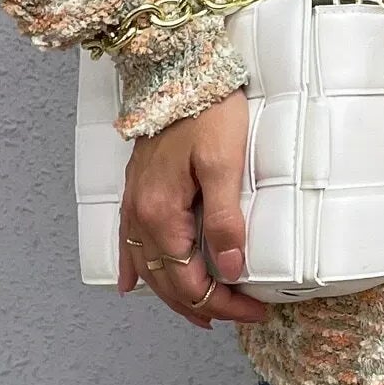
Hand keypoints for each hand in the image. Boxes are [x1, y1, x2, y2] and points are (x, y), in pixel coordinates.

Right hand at [116, 88, 268, 329]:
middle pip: (167, 281)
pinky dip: (132, 267)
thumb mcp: (225, 164)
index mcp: (162, 214)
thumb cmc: (207, 111)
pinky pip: (128, 241)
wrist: (179, 69)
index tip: (256, 310)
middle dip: (202, 306)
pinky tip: (131, 282)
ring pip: (148, 266)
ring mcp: (134, 202)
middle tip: (239, 315)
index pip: (191, 282)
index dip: (224, 303)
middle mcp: (141, 215)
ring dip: (172, 293)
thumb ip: (224, 220)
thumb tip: (228, 269)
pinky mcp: (137, 189)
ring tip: (197, 311)